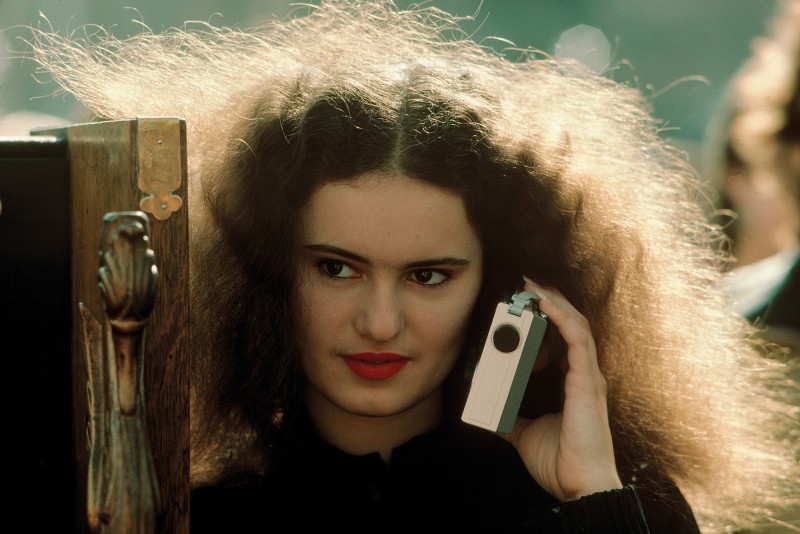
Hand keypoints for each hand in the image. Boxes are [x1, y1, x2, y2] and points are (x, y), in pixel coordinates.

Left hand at [497, 280, 621, 500]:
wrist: (579, 485)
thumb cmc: (561, 462)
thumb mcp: (525, 432)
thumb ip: (511, 419)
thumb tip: (492, 412)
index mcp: (572, 384)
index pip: (563, 341)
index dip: (547, 320)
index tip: (526, 306)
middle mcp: (583, 376)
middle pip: (571, 326)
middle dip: (550, 302)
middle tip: (527, 285)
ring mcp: (588, 376)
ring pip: (576, 325)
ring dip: (555, 302)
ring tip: (534, 285)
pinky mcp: (587, 381)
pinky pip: (577, 338)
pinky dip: (562, 317)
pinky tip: (546, 303)